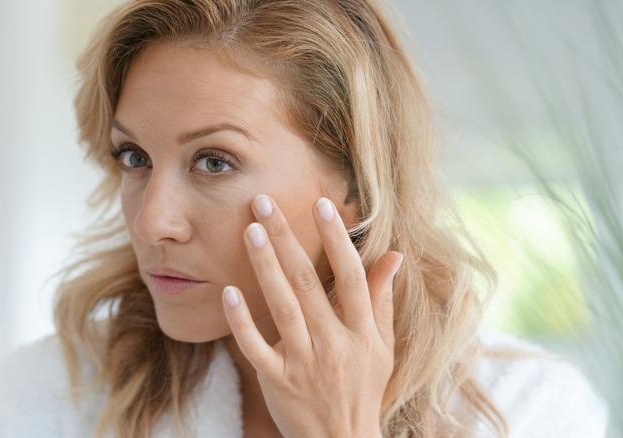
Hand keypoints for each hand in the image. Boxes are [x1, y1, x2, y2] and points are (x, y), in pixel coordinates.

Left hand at [222, 194, 402, 436]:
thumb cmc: (363, 388)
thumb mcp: (382, 346)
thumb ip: (383, 299)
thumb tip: (394, 254)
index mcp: (363, 331)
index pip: (351, 275)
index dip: (336, 238)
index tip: (320, 203)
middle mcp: (336, 343)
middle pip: (308, 283)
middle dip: (286, 239)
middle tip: (263, 202)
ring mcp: (306, 363)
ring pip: (283, 308)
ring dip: (265, 267)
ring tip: (250, 231)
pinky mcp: (279, 382)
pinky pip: (256, 348)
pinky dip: (242, 322)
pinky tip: (228, 292)